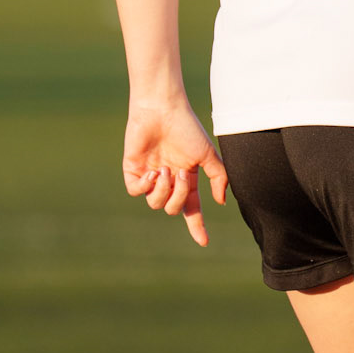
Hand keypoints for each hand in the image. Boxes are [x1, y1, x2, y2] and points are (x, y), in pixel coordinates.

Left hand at [122, 96, 228, 246]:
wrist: (162, 110)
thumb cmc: (186, 128)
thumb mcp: (208, 155)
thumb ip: (219, 178)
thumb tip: (220, 201)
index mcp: (186, 179)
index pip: (191, 209)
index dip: (197, 226)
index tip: (204, 242)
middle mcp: (169, 181)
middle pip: (173, 208)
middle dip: (179, 195)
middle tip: (181, 173)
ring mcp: (150, 177)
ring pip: (155, 203)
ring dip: (163, 190)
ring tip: (165, 169)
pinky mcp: (133, 171)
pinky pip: (137, 191)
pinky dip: (146, 186)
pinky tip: (152, 172)